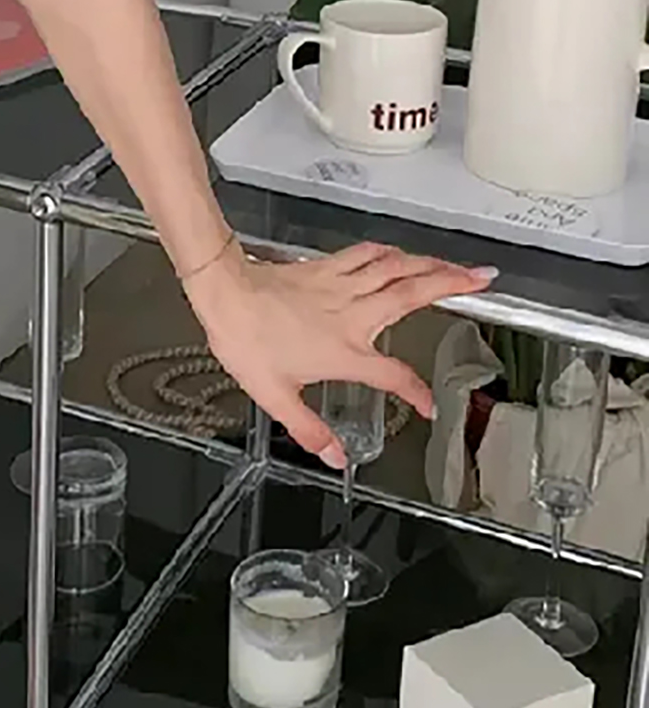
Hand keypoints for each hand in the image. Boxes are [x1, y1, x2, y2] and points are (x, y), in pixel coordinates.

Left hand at [184, 241, 495, 465]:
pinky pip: (365, 255)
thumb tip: (334, 455)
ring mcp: (340, 286)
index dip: (417, 393)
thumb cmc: (246, 341)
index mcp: (346, 353)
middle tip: (484, 280)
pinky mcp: (324, 268)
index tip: (428, 406)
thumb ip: (309, 428)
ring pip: (395, 269)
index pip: (395, 376)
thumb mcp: (275, 397)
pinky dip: (389, 252)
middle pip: (412, 296)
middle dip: (452, 285)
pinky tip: (400, 252)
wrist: (224, 295)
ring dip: (430, 263)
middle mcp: (352, 315)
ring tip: (458, 264)